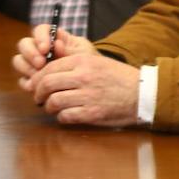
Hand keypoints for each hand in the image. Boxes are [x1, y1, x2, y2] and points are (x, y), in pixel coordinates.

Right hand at [12, 24, 96, 82]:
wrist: (92, 82)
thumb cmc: (90, 63)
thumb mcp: (84, 54)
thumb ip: (70, 50)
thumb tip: (56, 44)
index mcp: (55, 38)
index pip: (41, 30)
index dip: (40, 37)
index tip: (45, 48)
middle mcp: (41, 49)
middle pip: (24, 44)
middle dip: (30, 54)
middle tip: (41, 63)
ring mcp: (34, 64)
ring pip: (19, 61)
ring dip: (27, 68)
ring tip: (40, 76)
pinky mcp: (32, 79)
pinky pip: (22, 80)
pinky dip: (28, 83)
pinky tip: (37, 87)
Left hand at [27, 51, 141, 126]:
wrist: (143, 93)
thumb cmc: (120, 78)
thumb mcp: (98, 62)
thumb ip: (75, 64)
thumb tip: (47, 72)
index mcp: (84, 61)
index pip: (49, 68)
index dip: (37, 78)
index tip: (35, 85)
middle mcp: (84, 76)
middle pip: (46, 84)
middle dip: (38, 93)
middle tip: (39, 98)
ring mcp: (87, 95)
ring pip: (53, 102)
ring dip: (49, 107)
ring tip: (54, 107)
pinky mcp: (91, 113)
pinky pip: (65, 116)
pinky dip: (62, 117)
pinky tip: (68, 114)